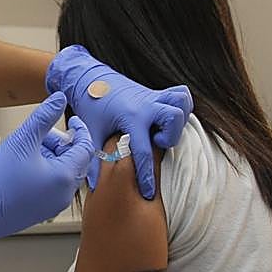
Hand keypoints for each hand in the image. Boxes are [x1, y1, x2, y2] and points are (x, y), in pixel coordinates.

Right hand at [0, 92, 93, 268]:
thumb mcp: (23, 138)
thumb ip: (44, 116)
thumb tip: (59, 99)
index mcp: (65, 177)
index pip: (85, 148)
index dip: (79, 129)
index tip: (71, 119)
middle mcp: (64, 194)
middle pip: (73, 160)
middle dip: (59, 144)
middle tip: (39, 134)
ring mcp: (53, 205)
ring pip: (61, 173)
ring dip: (50, 156)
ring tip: (25, 149)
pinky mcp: (40, 211)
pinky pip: (51, 186)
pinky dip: (43, 171)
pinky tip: (22, 165)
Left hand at [45, 45, 192, 199]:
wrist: (89, 78)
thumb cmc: (91, 106)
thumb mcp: (91, 132)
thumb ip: (94, 159)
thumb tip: (95, 185)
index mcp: (129, 117)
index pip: (143, 151)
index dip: (146, 176)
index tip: (148, 193)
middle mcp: (146, 105)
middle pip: (174, 120)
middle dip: (170, 137)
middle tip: (155, 143)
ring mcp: (153, 97)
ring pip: (182, 103)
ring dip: (177, 121)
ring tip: (161, 131)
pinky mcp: (157, 94)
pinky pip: (181, 94)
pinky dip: (181, 106)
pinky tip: (167, 120)